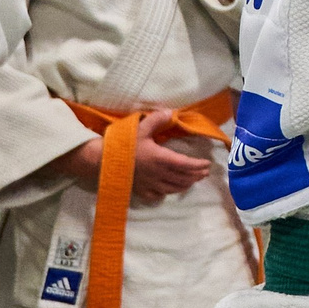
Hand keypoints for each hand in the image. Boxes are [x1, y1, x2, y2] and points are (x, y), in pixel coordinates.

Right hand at [44, 112, 211, 204]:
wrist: (102, 162)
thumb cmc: (122, 144)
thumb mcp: (140, 128)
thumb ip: (157, 119)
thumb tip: (171, 112)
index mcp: (161, 158)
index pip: (186, 164)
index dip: (198, 165)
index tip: (207, 164)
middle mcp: (159, 174)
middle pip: (183, 178)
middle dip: (196, 175)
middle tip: (204, 173)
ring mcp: (150, 184)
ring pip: (173, 188)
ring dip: (186, 184)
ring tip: (193, 180)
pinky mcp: (141, 190)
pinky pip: (158, 195)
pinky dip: (168, 193)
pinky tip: (170, 190)